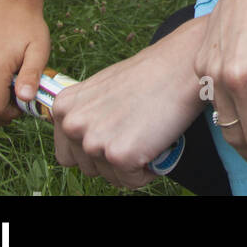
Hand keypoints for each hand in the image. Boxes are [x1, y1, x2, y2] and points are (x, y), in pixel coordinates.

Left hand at [52, 22, 204, 189]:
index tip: (115, 135)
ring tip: (148, 134)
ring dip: (131, 164)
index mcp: (64, 107)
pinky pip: (133, 181)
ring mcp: (95, 141)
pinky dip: (148, 169)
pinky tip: (157, 143)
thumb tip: (88, 137)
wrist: (182, 65)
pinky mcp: (120, 155)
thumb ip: (87, 112)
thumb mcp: (103, 87)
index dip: (96, 148)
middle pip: (88, 168)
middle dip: (114, 157)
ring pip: (110, 177)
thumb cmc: (150, 73)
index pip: (68, 152)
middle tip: (137, 132)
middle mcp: (72, 125)